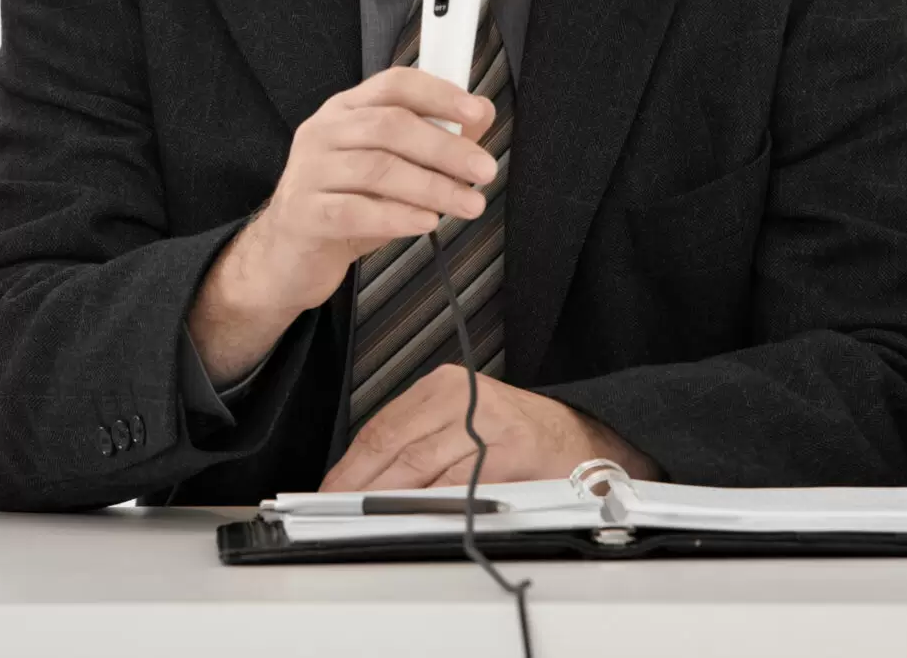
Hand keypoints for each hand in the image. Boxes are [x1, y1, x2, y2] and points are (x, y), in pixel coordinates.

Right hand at [188, 68, 496, 382]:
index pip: (394, 84)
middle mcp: (323, 131)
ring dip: (432, 186)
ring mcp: (309, 171)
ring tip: (469, 203)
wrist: (290, 255)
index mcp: (345, 109)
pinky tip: (427, 222)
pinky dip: (398, 216)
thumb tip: (481, 113)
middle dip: (445, 148)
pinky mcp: (303, 214)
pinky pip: (356, 211)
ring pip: (377, 168)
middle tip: (484, 170)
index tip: (477, 113)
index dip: (439, 94)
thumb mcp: (392, 166)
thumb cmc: (349, 203)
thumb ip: (435, 138)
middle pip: (390, 125)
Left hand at [320, 367, 658, 491]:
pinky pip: (457, 488)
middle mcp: (463, 399)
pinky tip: (413, 520)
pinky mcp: (508, 455)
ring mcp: (486, 426)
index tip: (326, 493)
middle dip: (358, 485)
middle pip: (394, 447)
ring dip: (385, 500)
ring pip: (419, 467)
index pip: (381, 428)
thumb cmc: (515, 436)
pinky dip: (430, 507)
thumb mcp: (461, 421)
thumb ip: (417, 441)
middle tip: (333, 512)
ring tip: (361, 520)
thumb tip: (362, 480)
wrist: (580, 442)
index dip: (348, 465)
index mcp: (444, 387)